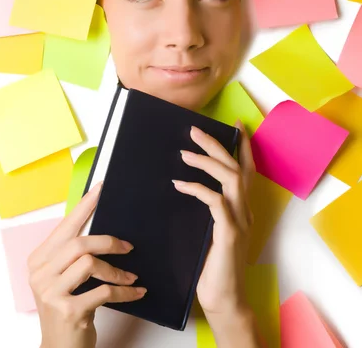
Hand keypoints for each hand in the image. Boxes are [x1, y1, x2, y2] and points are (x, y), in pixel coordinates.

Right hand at [28, 181, 146, 347]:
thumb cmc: (67, 308)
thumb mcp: (65, 278)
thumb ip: (75, 255)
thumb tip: (104, 228)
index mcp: (39, 259)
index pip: (65, 226)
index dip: (86, 206)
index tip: (102, 188)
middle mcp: (40, 273)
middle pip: (79, 244)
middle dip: (108, 242)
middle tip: (129, 246)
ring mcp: (51, 292)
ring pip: (89, 264)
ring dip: (116, 270)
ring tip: (131, 276)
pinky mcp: (67, 310)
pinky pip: (103, 291)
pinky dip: (123, 291)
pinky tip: (135, 292)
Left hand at [173, 120, 255, 319]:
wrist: (224, 300)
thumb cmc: (213, 267)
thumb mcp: (212, 233)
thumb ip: (210, 212)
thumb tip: (189, 187)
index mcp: (242, 210)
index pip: (247, 171)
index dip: (243, 147)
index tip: (236, 126)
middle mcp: (245, 212)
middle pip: (237, 168)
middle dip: (217, 145)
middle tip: (195, 130)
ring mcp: (239, 222)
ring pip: (231, 179)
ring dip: (207, 162)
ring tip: (184, 153)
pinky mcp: (229, 234)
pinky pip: (216, 202)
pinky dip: (198, 189)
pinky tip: (180, 184)